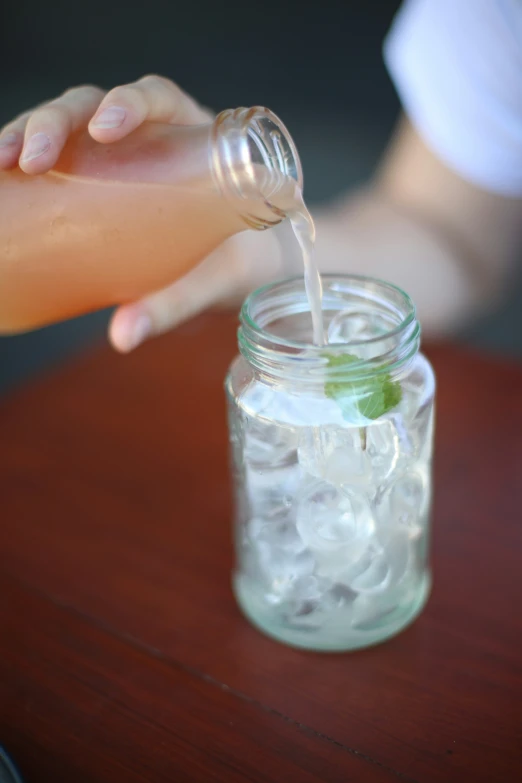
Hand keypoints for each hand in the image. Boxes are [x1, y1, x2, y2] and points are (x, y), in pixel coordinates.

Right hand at [0, 76, 280, 349]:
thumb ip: (174, 305)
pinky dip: (28, 163)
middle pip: (96, 105)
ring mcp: (121, 156)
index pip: (157, 97)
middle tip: (30, 159)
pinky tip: (4, 179)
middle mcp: (154, 137)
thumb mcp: (212, 282)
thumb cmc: (237, 265)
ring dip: (30, 134)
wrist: (244, 274)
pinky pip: (60, 160)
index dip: (127, 102)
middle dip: (56, 122)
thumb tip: (122, 337)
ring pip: (68, 127)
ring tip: (3, 164)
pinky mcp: (98, 181)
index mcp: (195, 138)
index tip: (104, 129)